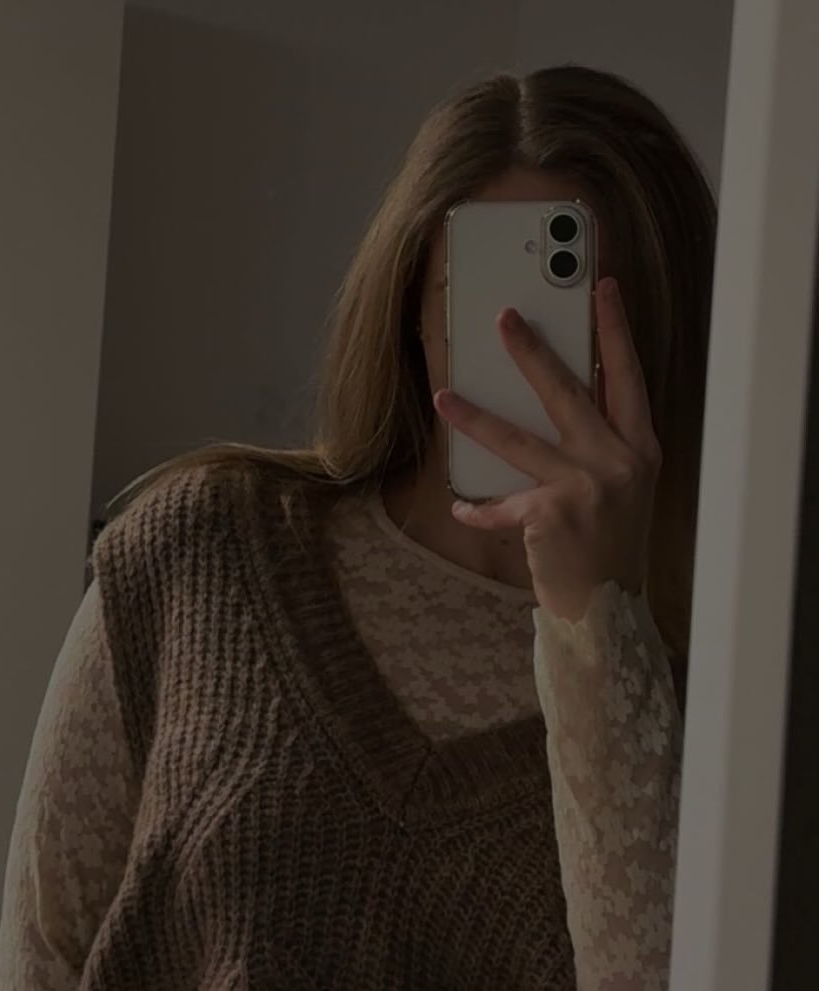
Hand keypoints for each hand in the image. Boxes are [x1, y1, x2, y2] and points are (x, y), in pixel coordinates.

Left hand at [433, 277, 660, 621]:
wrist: (607, 609)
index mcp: (639, 448)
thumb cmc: (608, 545)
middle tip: (503, 318)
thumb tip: (562, 397)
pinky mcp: (550, 514)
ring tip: (444, 395)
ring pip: (518, 438)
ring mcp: (584, 487)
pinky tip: (460, 506)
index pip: (627, 376)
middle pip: (567, 391)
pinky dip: (478, 508)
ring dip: (475, 416)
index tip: (604, 288)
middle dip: (531, 350)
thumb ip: (601, 445)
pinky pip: (500, 504)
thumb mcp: (621, 488)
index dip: (615, 330)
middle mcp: (617, 461)